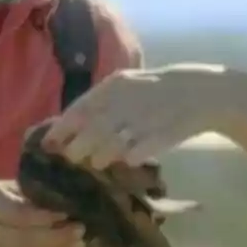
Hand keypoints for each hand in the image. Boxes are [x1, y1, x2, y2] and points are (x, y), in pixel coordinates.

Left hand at [42, 63, 238, 168]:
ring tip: (98, 161)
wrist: (197, 92)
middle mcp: (124, 102)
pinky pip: (132, 156)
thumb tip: (66, 124)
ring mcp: (141, 121)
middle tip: (74, 157)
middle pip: (89, 134)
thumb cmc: (154, 91)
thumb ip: (98, 103)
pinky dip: (126, 159)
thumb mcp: (125, 87)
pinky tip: (126, 159)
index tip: (49, 144)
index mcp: (114, 86)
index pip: (78, 110)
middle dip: (76, 149)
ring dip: (98, 158)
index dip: (61, 130)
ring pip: (107, 148)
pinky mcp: (159, 137)